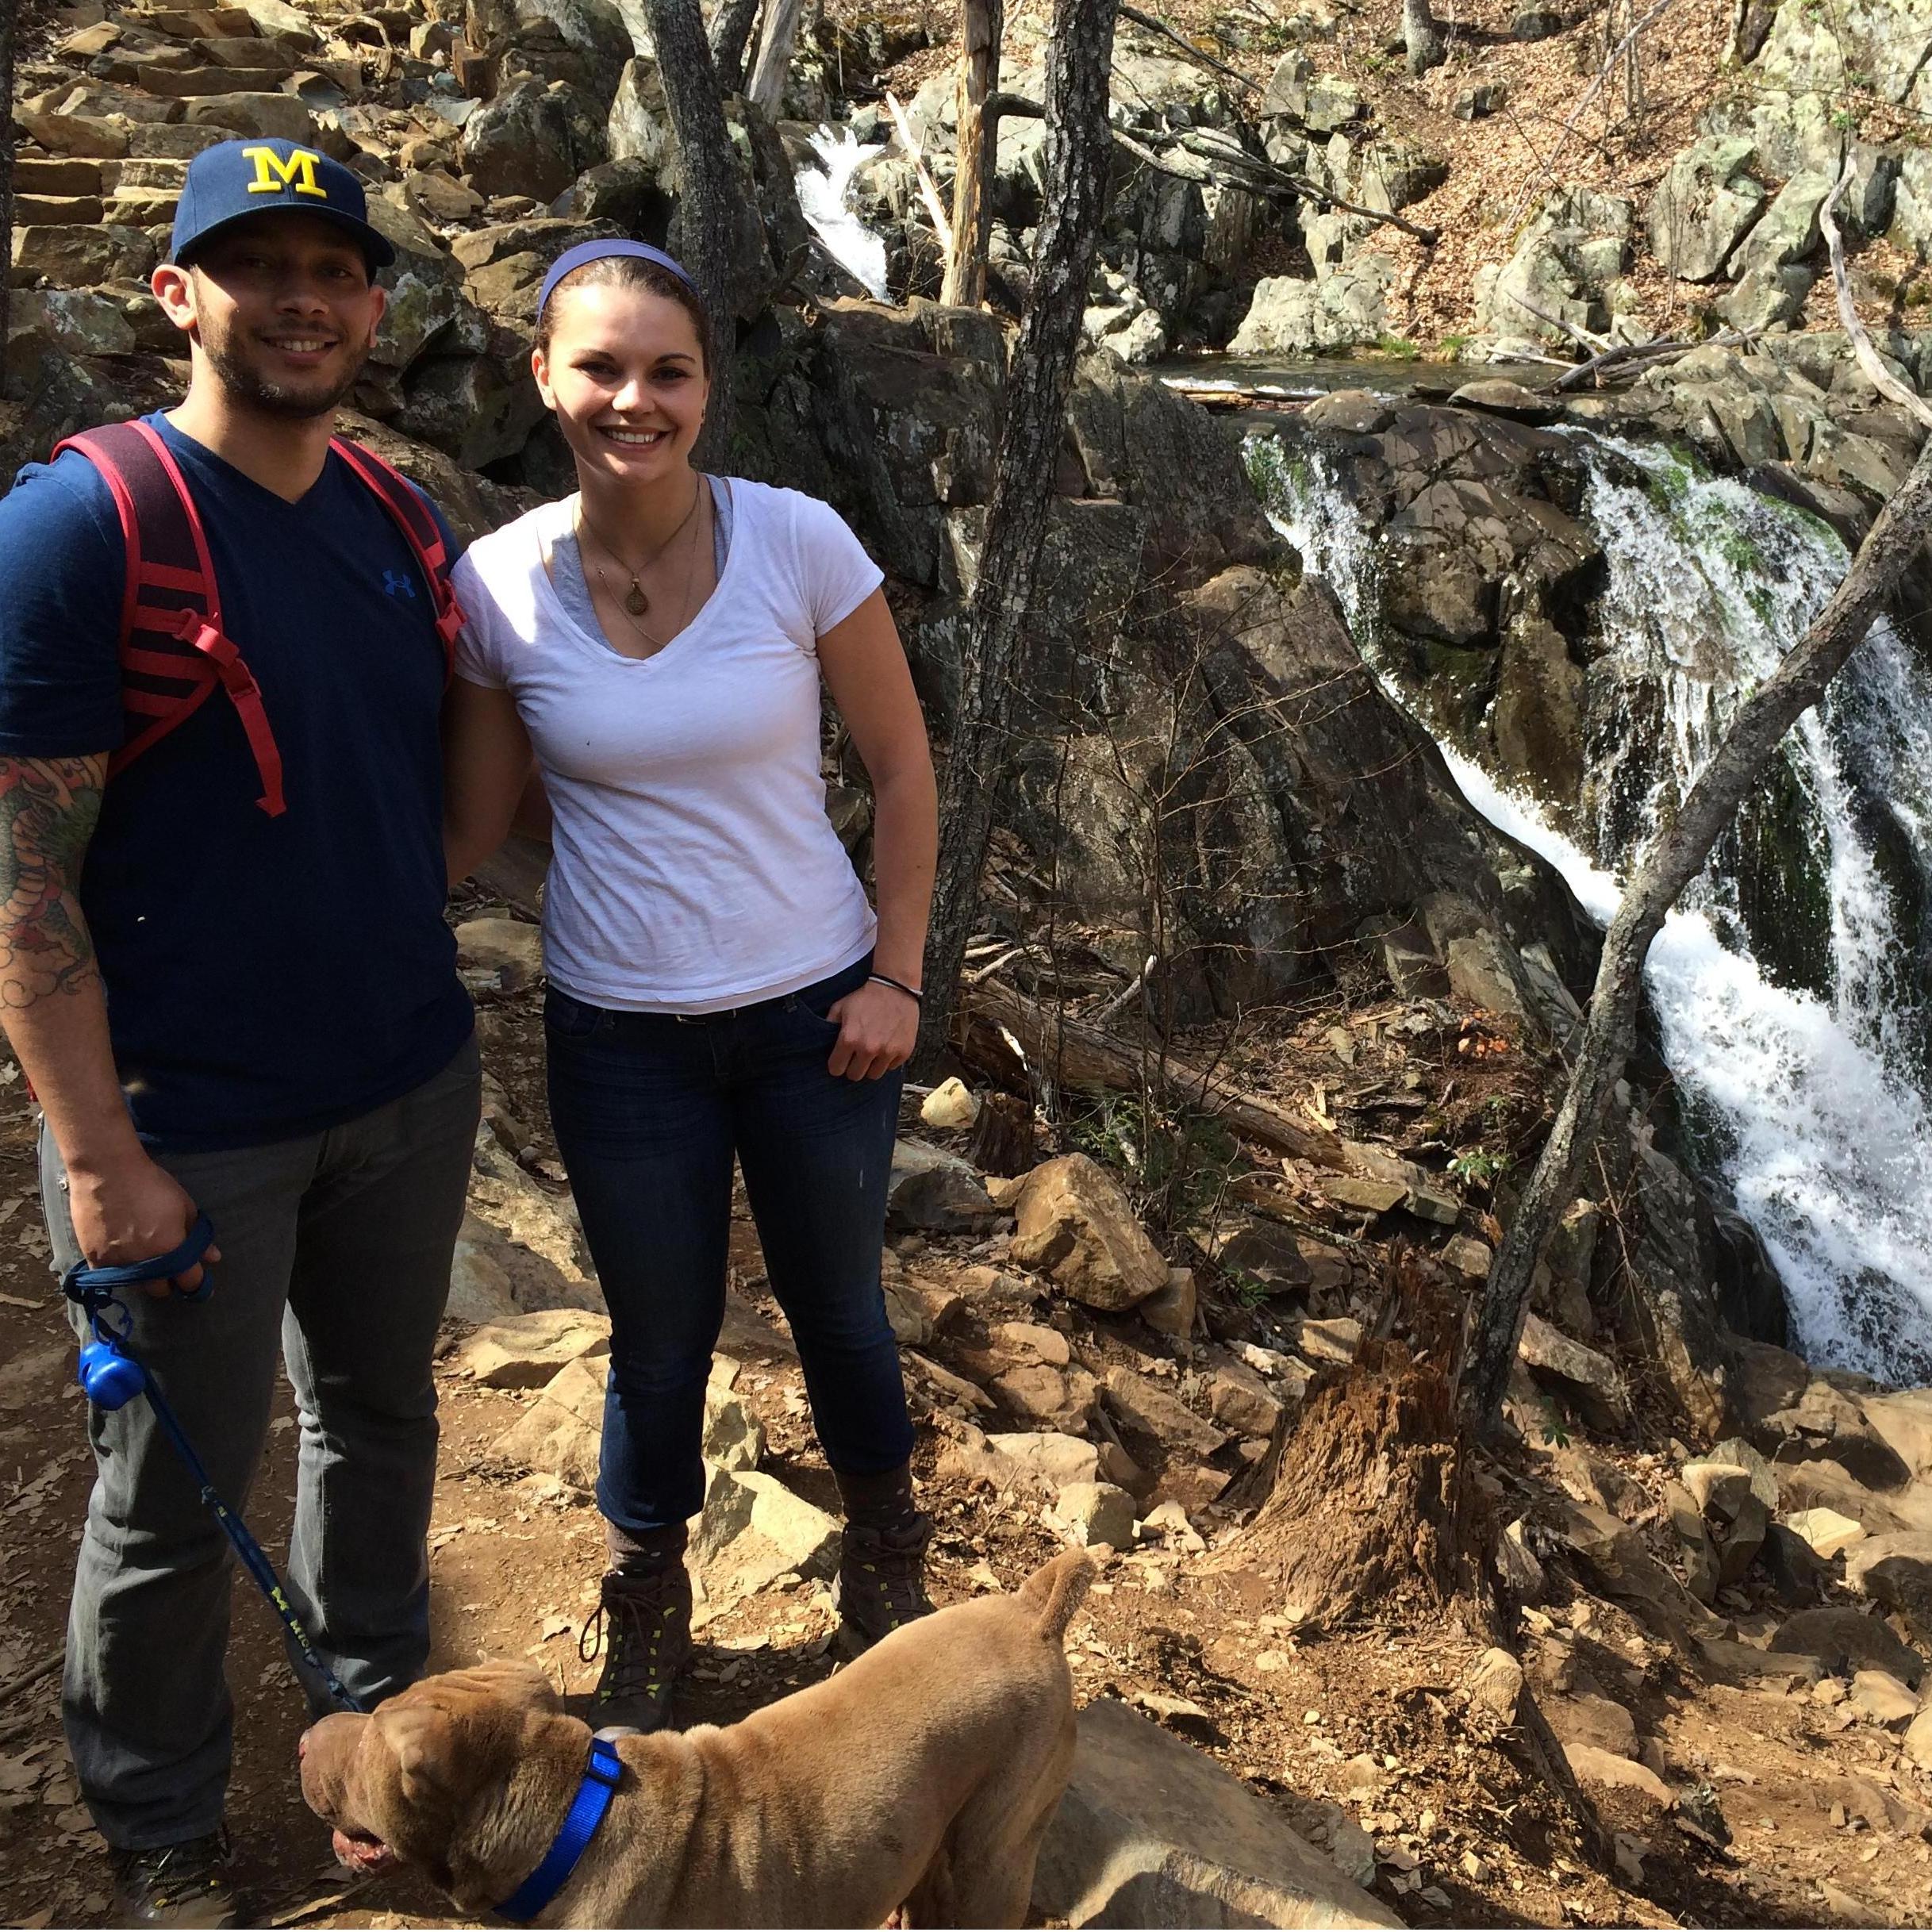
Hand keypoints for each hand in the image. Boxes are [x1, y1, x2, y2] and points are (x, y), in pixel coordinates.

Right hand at [65, 1151, 219, 1297]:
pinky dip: (118, 1271)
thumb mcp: (184, 1206)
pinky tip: (121, 1255)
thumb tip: (214, 1257)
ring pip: (135, 1285)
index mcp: (172, 1250)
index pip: (190, 1281)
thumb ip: (197, 1235)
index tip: (194, 1277)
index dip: (195, 1282)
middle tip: (167, 1265)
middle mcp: (146, 1264)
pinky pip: (109, 1277)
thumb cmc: (151, 1184)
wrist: (107, 1172)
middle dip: (168, 1281)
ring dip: (143, 1277)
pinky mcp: (94, 1259)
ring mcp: (118, 1264)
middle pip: (160, 1289)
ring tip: (143, 1258)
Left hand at [825, 980, 917, 1080]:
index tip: (840, 1060)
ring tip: (872, 1053)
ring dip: (871, 1066)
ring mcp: (888, 1051)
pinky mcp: (903, 1051)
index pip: (836, 1069)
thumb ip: (828, 1025)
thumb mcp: (840, 1007)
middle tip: (856, 1056)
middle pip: (855, 1075)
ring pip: (874, 1075)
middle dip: (853, 1067)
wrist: (895, 987)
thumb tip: (820, 1041)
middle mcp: (868, 1048)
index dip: (836, 1065)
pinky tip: (886, 1046)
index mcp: (849, 1039)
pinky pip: (891, 1067)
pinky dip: (888, 1060)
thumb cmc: (866, 997)